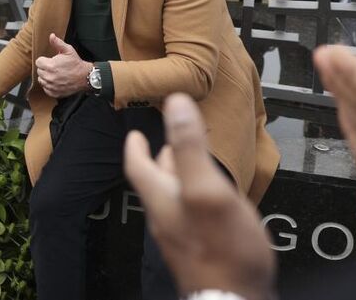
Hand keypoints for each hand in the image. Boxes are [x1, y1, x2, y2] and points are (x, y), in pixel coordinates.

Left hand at [35, 33, 91, 98]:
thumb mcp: (68, 50)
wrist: (85, 76)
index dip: (44, 60)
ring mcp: (51, 86)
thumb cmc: (76, 63)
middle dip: (45, 68)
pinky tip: (56, 81)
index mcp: (50, 65)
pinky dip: (49, 86)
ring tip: (55, 74)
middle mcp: (49, 77)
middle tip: (54, 67)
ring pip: (41, 80)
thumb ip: (58, 43)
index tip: (50, 61)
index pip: (38, 62)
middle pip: (39, 71)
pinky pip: (46, 89)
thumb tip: (51, 36)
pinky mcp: (54, 92)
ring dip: (46, 77)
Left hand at [124, 94, 275, 299]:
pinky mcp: (201, 250)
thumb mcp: (206, 188)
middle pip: (156, 181)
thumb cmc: (222, 251)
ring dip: (179, 176)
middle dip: (160, 158)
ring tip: (188, 163)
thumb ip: (190, 147)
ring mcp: (183, 236)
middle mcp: (168, 217)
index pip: (138, 167)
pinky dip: (196, 197)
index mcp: (163, 198)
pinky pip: (191, 215)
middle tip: (164, 142)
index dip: (135, 147)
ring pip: (174, 197)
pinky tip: (212, 200)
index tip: (133, 134)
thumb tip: (176, 104)